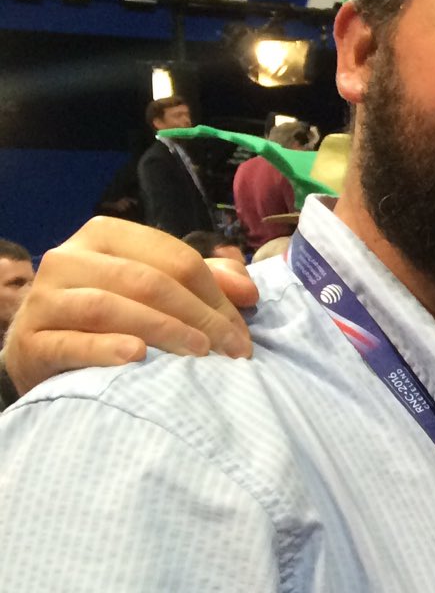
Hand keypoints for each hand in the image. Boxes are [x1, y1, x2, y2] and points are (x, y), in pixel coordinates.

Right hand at [2, 217, 255, 395]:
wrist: (44, 353)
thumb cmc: (110, 318)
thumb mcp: (155, 290)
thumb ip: (203, 282)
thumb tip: (248, 290)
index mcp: (104, 236)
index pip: (174, 258)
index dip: (217, 295)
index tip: (242, 334)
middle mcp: (68, 259)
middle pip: (147, 281)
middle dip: (199, 316)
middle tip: (232, 350)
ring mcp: (45, 299)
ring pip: (109, 306)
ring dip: (163, 330)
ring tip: (199, 354)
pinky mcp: (29, 341)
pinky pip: (70, 342)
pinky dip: (105, 348)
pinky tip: (136, 356)